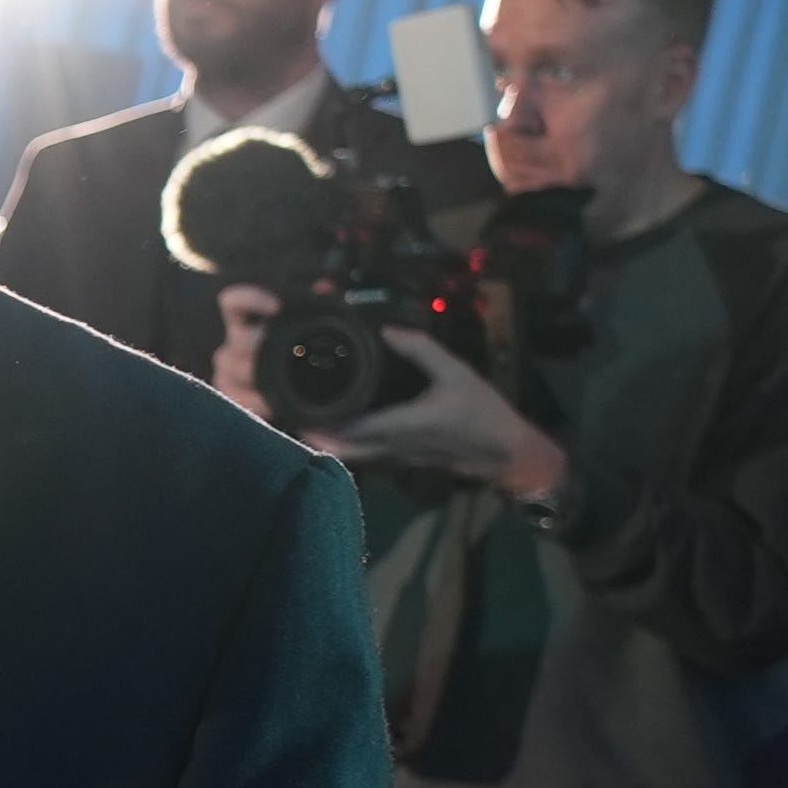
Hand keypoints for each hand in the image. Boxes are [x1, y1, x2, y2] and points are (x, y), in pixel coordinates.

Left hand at [209, 291, 557, 487]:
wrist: (505, 453)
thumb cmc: (483, 412)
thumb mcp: (456, 372)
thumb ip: (420, 349)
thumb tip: (386, 329)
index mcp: (402, 426)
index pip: (348, 430)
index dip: (315, 422)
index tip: (289, 403)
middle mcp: (391, 447)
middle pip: (337, 448)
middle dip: (308, 431)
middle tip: (281, 404)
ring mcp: (394, 458)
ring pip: (346, 454)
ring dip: (321, 437)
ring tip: (297, 409)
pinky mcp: (398, 459)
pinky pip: (361, 453)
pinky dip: (341, 441)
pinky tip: (328, 420)